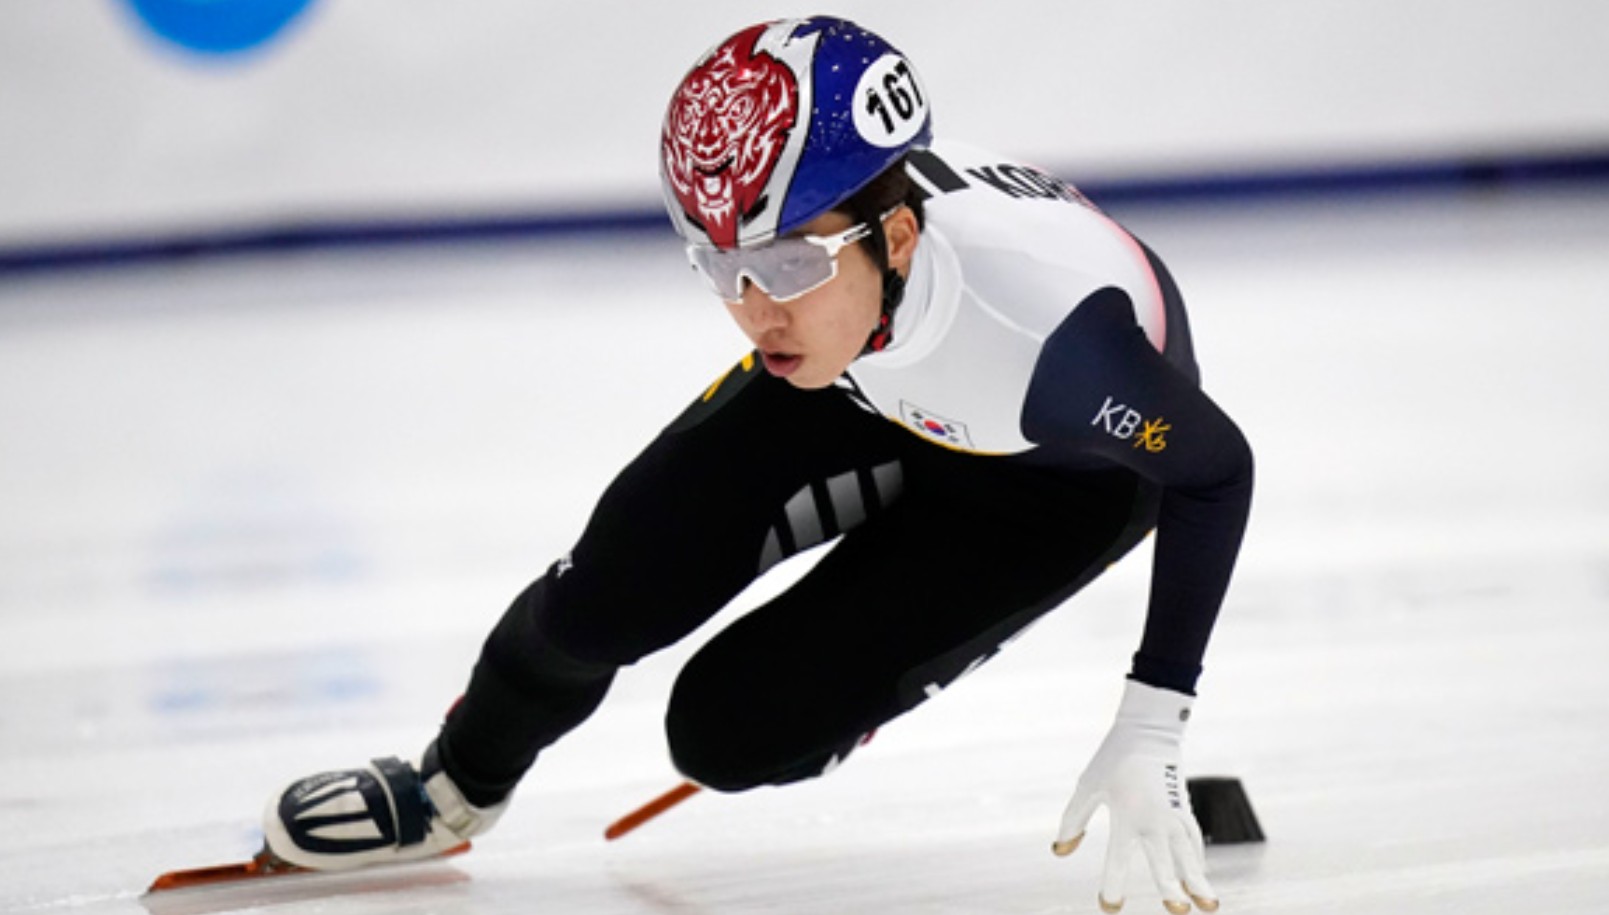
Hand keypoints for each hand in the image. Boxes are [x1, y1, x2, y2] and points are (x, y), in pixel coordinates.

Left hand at [1052, 680, 1217, 912]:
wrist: (1148, 731)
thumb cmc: (1112, 760)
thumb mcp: (1087, 787)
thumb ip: (1072, 820)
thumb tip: (1060, 852)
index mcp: (1126, 815)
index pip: (1118, 859)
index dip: (1113, 885)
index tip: (1110, 906)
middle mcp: (1153, 819)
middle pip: (1164, 862)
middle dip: (1171, 889)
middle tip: (1177, 911)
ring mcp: (1173, 815)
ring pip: (1189, 855)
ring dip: (1198, 880)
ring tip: (1209, 905)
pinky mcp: (1185, 809)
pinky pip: (1194, 840)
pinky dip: (1197, 860)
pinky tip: (1198, 876)